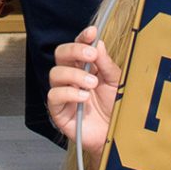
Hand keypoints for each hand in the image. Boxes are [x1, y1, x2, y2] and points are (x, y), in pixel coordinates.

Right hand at [46, 25, 122, 155]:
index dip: (82, 38)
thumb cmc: (115, 109)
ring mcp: (63, 93)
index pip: (77, 47)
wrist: (115, 136)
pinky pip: (54, 96)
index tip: (91, 33)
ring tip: (92, 83)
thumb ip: (106, 64)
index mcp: (85, 67)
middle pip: (61, 54)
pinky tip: (84, 97)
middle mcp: (71, 78)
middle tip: (90, 55)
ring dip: (74, 74)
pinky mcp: (59, 111)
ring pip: (55, 73)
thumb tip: (98, 43)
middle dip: (74, 50)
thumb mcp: (115, 83)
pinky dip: (69, 93)